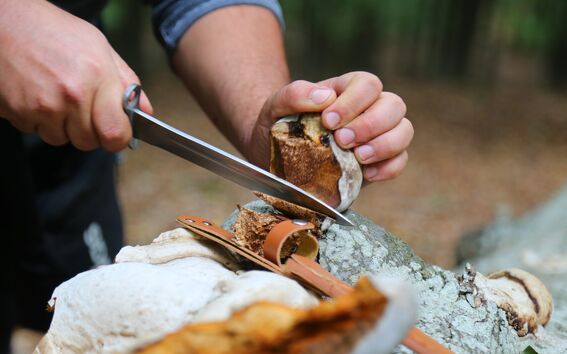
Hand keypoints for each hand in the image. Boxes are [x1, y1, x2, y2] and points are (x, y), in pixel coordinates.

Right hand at [0, 0, 151, 150]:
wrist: (5, 21)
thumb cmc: (54, 31)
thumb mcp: (100, 48)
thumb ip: (127, 82)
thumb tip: (146, 111)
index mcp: (98, 78)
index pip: (116, 134)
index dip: (118, 138)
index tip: (116, 132)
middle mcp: (72, 95)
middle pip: (88, 142)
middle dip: (89, 131)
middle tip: (82, 108)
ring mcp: (43, 105)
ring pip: (61, 139)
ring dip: (61, 126)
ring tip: (57, 96)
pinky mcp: (18, 111)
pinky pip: (35, 131)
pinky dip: (37, 120)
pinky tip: (38, 94)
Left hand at [251, 72, 412, 181]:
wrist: (275, 156)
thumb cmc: (278, 125)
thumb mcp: (276, 106)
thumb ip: (295, 94)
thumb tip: (325, 97)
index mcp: (348, 89)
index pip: (368, 84)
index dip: (354, 102)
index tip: (329, 121)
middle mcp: (370, 108)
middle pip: (394, 105)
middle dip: (371, 124)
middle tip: (342, 141)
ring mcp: (378, 135)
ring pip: (404, 131)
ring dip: (385, 144)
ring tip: (358, 157)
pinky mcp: (379, 161)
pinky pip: (400, 161)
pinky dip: (388, 167)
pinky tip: (366, 174)